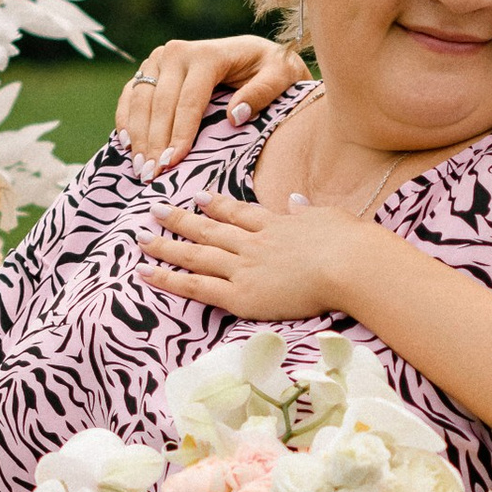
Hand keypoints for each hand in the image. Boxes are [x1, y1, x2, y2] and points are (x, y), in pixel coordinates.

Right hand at [114, 34, 308, 172]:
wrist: (257, 54)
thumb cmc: (272, 70)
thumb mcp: (282, 76)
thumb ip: (262, 93)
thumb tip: (234, 116)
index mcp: (207, 54)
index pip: (188, 101)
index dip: (180, 135)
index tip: (173, 164)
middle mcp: (177, 52)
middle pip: (159, 103)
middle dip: (154, 142)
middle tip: (151, 175)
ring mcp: (159, 59)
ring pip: (139, 100)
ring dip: (137, 136)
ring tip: (140, 168)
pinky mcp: (150, 68)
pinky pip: (130, 95)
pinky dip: (126, 119)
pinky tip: (127, 145)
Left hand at [136, 192, 385, 322]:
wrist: (349, 264)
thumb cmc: (350, 245)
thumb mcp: (329, 217)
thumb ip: (308, 212)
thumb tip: (296, 201)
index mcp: (276, 225)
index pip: (240, 213)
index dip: (217, 205)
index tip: (199, 198)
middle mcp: (254, 243)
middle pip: (210, 229)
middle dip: (182, 219)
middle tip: (157, 210)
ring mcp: (244, 267)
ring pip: (196, 254)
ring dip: (166, 245)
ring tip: (141, 239)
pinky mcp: (241, 294)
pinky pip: (196, 286)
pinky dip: (169, 279)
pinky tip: (146, 273)